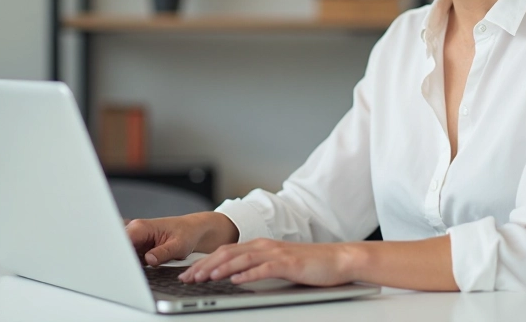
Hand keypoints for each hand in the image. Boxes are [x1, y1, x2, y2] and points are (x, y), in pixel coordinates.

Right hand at [125, 212, 237, 266]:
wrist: (193, 231)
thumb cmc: (187, 233)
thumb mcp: (178, 245)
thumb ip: (163, 252)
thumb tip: (149, 259)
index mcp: (142, 227)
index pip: (122, 241)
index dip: (120, 254)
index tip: (124, 266)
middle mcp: (136, 232)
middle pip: (120, 249)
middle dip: (122, 261)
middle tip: (130, 273)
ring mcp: (136, 240)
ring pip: (124, 256)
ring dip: (128, 265)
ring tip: (137, 272)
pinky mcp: (139, 248)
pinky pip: (131, 259)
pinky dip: (134, 266)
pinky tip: (140, 271)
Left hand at [178, 238, 357, 286]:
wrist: (338, 259)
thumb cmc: (310, 264)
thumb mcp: (278, 264)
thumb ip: (257, 267)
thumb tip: (235, 276)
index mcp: (261, 245)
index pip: (226, 252)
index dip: (204, 261)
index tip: (188, 273)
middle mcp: (265, 245)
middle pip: (228, 253)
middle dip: (204, 265)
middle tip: (187, 277)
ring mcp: (276, 253)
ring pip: (242, 258)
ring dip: (221, 268)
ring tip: (204, 277)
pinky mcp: (288, 263)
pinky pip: (264, 268)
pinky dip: (248, 274)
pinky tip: (236, 280)